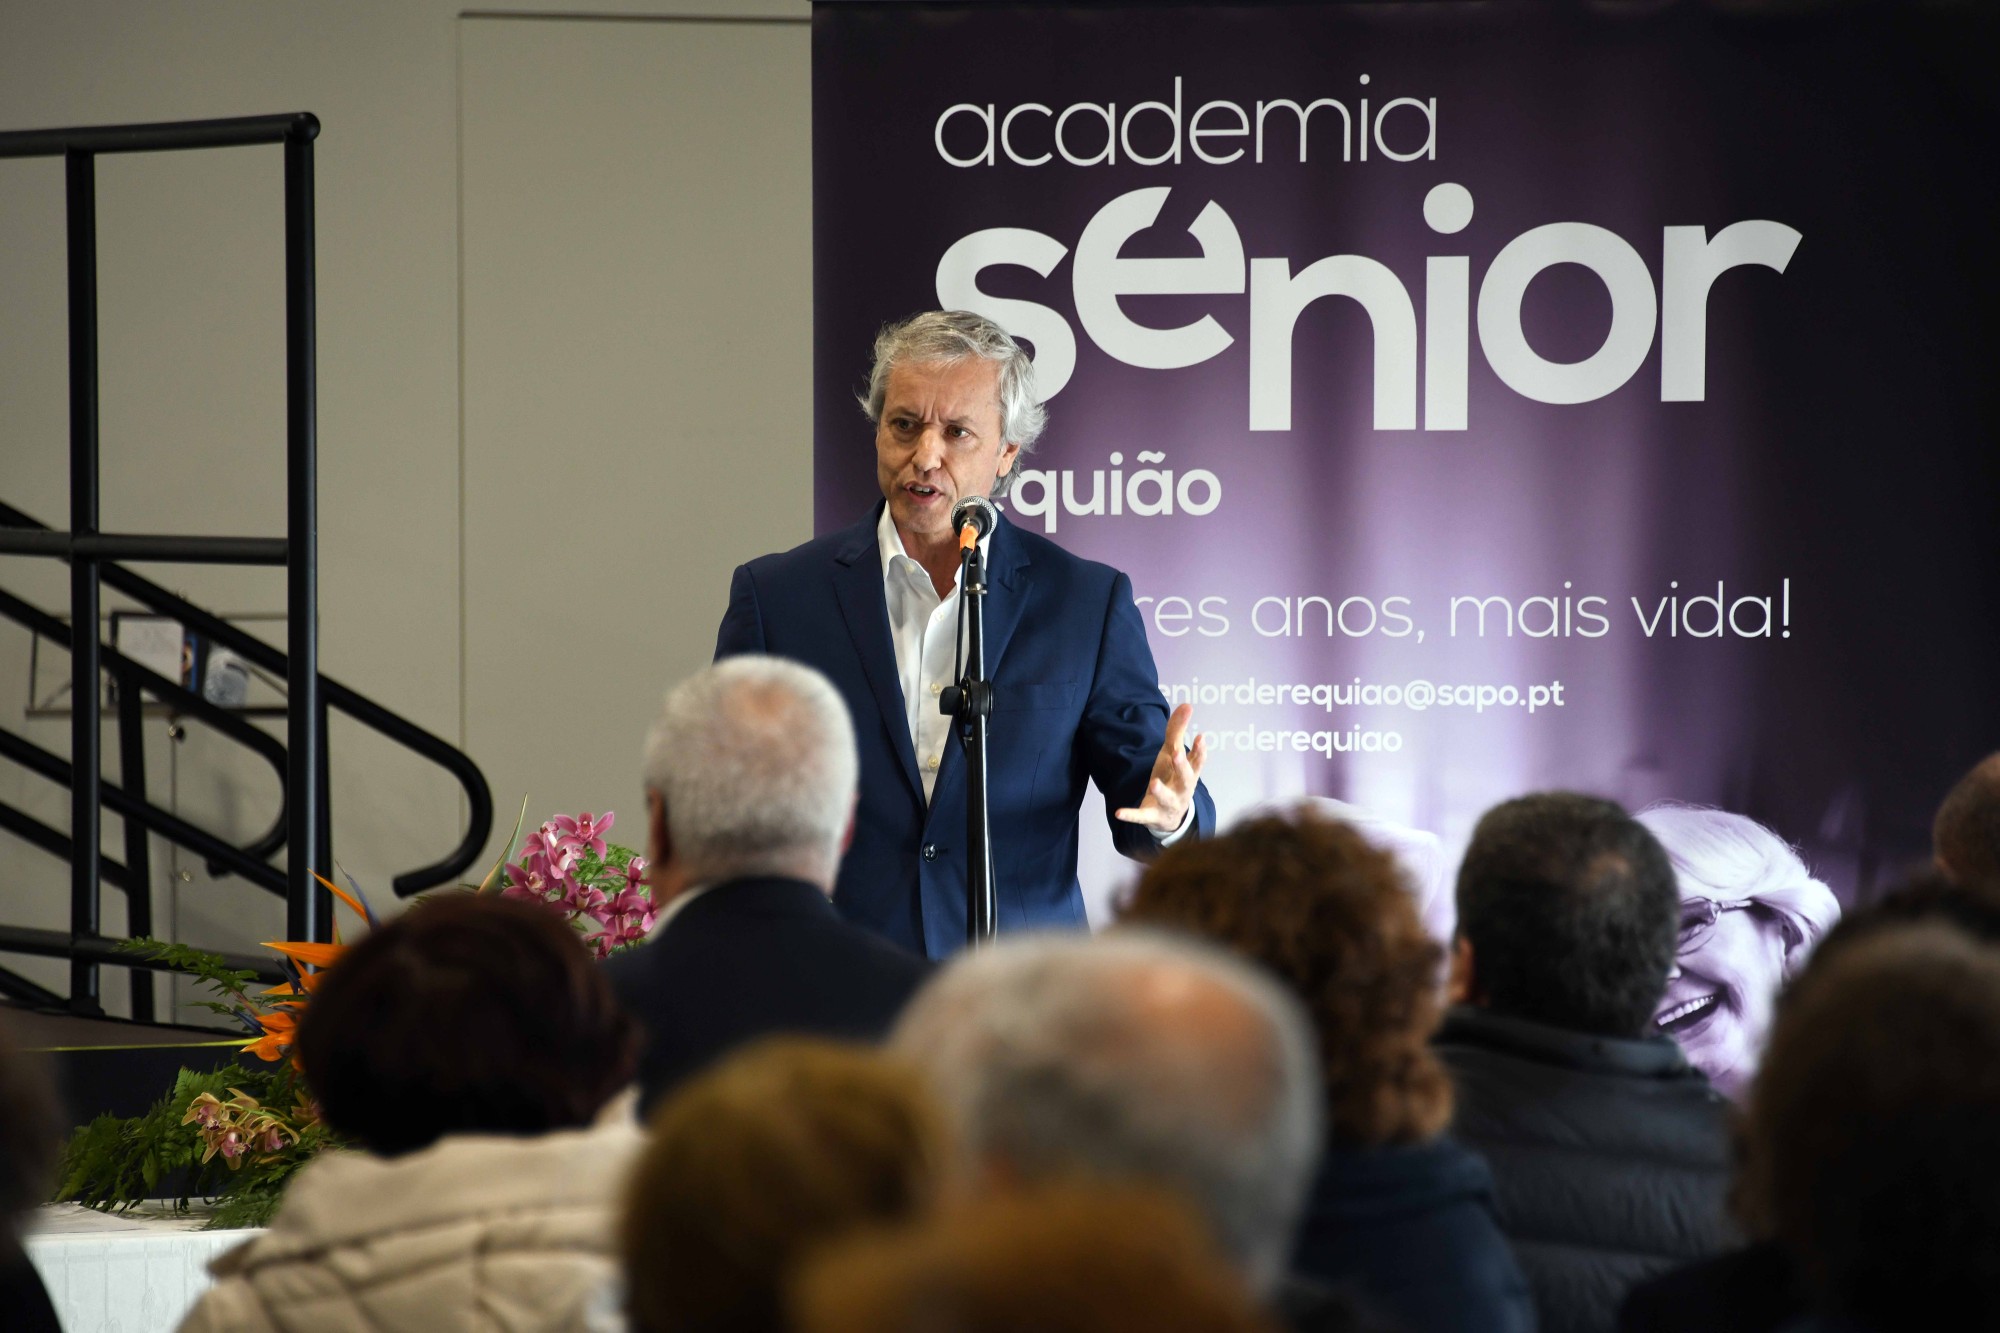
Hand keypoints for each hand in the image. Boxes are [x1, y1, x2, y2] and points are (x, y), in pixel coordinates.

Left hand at [1114, 702, 1207, 832]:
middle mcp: (1182, 790)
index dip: (1200, 751)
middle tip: (1177, 754)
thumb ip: (1178, 731)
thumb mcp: (1174, 755)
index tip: (1201, 737)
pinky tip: (1119, 812)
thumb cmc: (1172, 778)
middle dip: (1182, 767)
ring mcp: (1168, 804)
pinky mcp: (1152, 816)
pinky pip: (1141, 816)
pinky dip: (1131, 815)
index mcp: (1188, 775)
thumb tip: (1187, 704)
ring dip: (1161, 791)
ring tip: (1154, 783)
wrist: (1169, 816)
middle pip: (1186, 780)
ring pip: (1166, 798)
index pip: (1197, 762)